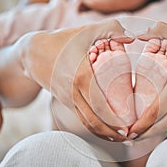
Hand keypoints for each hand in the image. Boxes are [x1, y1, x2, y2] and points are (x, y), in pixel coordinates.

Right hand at [21, 20, 133, 140]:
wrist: (34, 53)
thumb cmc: (65, 40)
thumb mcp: (88, 30)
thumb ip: (112, 29)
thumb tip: (132, 37)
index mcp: (81, 75)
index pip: (101, 104)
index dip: (116, 118)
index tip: (131, 125)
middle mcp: (73, 92)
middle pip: (95, 119)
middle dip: (114, 131)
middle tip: (131, 135)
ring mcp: (68, 99)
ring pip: (87, 123)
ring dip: (105, 133)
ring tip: (122, 138)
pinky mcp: (66, 102)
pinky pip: (81, 119)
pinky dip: (94, 128)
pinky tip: (106, 131)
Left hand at [128, 21, 166, 138]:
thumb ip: (160, 31)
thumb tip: (138, 32)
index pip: (155, 112)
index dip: (140, 124)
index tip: (128, 131)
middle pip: (161, 126)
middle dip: (144, 133)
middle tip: (129, 136)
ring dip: (155, 130)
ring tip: (141, 131)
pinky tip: (160, 122)